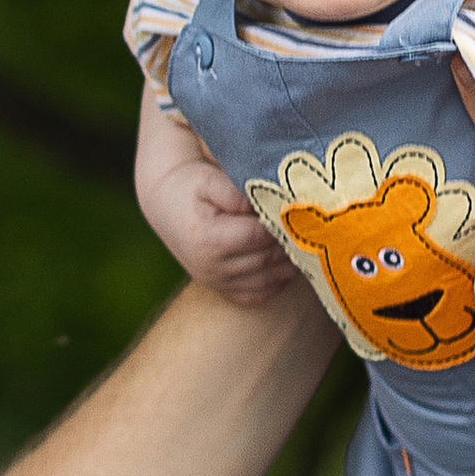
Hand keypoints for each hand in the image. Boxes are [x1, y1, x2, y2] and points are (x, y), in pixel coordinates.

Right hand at [135, 108, 294, 308]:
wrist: (166, 205)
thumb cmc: (190, 186)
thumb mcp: (209, 179)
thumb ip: (237, 193)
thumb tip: (267, 206)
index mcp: (209, 240)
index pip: (260, 236)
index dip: (281, 223)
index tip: (298, 209)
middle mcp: (212, 268)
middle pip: (267, 260)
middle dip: (290, 243)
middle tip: (308, 225)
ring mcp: (216, 282)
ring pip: (267, 280)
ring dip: (289, 263)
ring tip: (302, 240)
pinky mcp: (221, 290)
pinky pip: (257, 296)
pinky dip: (277, 282)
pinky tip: (286, 262)